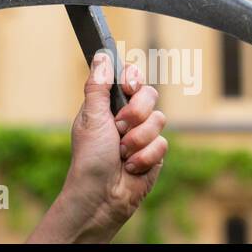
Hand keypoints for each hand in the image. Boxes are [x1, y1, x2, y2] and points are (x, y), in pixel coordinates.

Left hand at [30, 53, 167, 242]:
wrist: (101, 195)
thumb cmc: (90, 158)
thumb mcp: (91, 117)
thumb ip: (98, 85)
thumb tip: (101, 56)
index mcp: (109, 105)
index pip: (131, 78)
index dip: (134, 78)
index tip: (130, 86)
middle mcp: (127, 117)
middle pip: (150, 95)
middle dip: (135, 113)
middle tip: (119, 127)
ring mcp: (142, 136)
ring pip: (159, 119)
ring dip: (137, 139)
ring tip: (121, 153)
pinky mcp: (154, 155)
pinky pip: (162, 144)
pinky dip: (145, 156)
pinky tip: (131, 167)